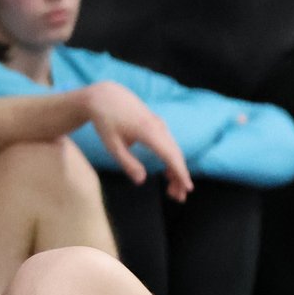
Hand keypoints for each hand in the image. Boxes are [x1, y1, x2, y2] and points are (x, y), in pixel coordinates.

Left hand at [77, 83, 192, 199]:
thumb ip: (127, 163)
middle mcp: (158, 127)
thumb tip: (141, 181)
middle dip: (180, 177)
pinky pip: (169, 144)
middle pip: (175, 155)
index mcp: (147, 131)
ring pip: (173, 150)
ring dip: (176, 170)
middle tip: (179, 198)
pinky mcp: (157, 125)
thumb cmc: (105, 121)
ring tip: (173, 191)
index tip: (188, 188)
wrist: (105, 96)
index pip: (170, 155)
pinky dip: (171, 160)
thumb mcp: (111, 145)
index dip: (180, 172)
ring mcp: (159, 124)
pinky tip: (168, 173)